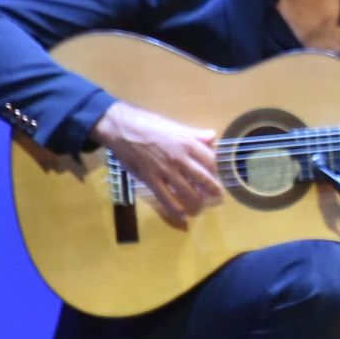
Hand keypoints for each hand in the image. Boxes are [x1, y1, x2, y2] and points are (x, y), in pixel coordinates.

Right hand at [89, 101, 221, 226]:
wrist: (122, 128)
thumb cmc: (148, 123)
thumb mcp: (174, 125)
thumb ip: (194, 133)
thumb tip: (213, 136)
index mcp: (187, 143)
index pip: (210, 160)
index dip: (215, 170)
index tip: (215, 174)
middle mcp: (180, 159)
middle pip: (203, 178)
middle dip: (213, 190)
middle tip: (217, 196)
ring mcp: (165, 171)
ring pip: (188, 191)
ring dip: (197, 201)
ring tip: (201, 205)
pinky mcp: (151, 180)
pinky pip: (166, 198)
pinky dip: (175, 208)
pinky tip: (182, 214)